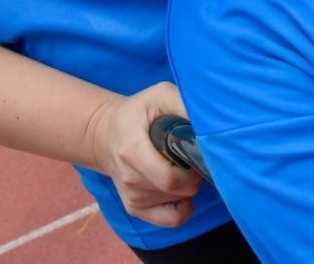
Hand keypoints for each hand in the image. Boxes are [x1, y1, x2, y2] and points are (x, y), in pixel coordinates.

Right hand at [86, 82, 203, 226]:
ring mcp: (132, 197)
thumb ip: (182, 104)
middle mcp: (129, 179)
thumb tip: (209, 122)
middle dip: (194, 176)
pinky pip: (172, 219)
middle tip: (191, 157)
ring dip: (186, 186)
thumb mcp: (158, 95)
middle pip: (178, 190)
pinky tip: (180, 188)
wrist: (105, 133)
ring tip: (177, 163)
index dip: (192, 170)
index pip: (170, 179)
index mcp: (132, 151)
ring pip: (178, 201)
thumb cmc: (137, 113)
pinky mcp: (135, 209)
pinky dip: (183, 206)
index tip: (197, 153)